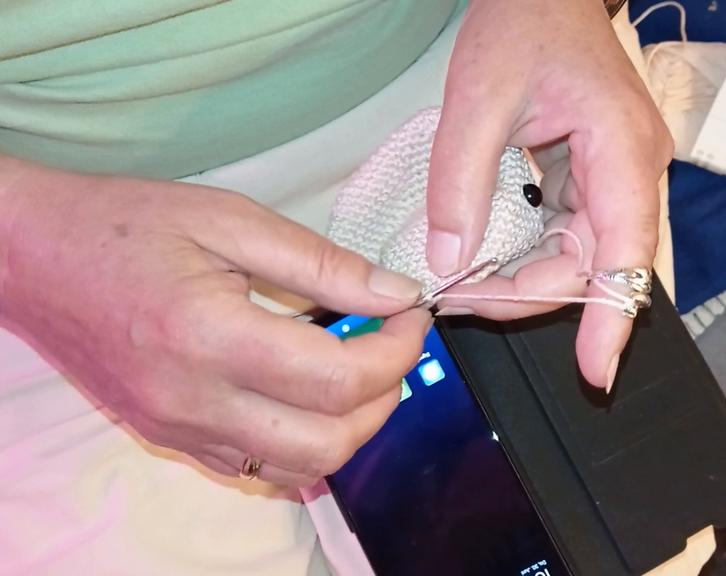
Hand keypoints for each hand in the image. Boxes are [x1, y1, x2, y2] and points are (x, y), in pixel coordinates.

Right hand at [0, 158, 429, 485]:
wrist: (29, 257)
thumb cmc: (121, 225)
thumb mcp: (228, 219)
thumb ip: (321, 263)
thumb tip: (395, 293)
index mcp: (208, 336)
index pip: (339, 379)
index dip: (397, 350)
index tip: (411, 314)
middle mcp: (193, 401)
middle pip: (330, 443)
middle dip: (387, 397)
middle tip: (394, 344)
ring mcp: (179, 431)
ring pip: (301, 470)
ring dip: (352, 428)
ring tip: (359, 370)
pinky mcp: (171, 440)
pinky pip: (260, 470)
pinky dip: (306, 442)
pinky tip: (310, 393)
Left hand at [425, 0, 672, 389]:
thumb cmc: (524, 21)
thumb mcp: (477, 100)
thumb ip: (461, 185)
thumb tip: (450, 263)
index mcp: (623, 149)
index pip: (626, 251)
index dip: (613, 318)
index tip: (597, 374)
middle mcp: (632, 171)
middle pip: (596, 264)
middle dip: (529, 294)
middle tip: (460, 301)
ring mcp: (617, 175)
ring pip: (580, 256)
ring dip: (524, 279)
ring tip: (463, 284)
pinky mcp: (595, 175)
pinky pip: (567, 232)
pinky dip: (527, 253)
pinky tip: (487, 258)